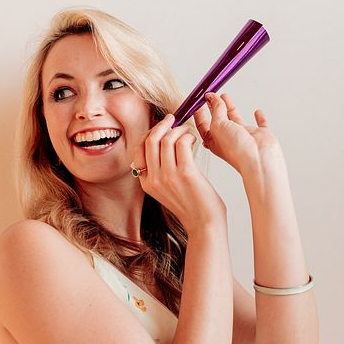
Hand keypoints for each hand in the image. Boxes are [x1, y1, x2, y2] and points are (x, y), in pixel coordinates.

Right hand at [130, 114, 226, 228]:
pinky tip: (193, 140)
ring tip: (187, 132)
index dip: (150, 134)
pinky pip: (181, 144)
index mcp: (146, 183)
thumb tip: (163, 144)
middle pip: (150, 140)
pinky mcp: (185, 173)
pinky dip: (188, 136)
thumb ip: (161, 172)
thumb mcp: (167, 190)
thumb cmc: (191, 206)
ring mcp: (168, 176)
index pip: (139, 150)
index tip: (160, 127)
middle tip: (172, 119)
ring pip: (166, 139)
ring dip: (178, 130)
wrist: (204, 224)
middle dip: (162, 125)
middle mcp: (154, 178)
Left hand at [193, 92, 281, 176]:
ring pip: (236, 119)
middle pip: (219, 120)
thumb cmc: (237, 150)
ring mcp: (245, 137)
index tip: (197, 102)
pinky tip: (257, 112)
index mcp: (214, 140)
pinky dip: (259, 118)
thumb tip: (213, 97)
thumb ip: (216, 110)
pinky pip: (260, 124)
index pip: (203, 125)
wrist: (258, 159)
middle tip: (210, 96)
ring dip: (230, 108)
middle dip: (214, 107)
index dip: (199, 113)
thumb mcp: (218, 125)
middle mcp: (229, 139)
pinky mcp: (260, 135)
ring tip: (224, 96)